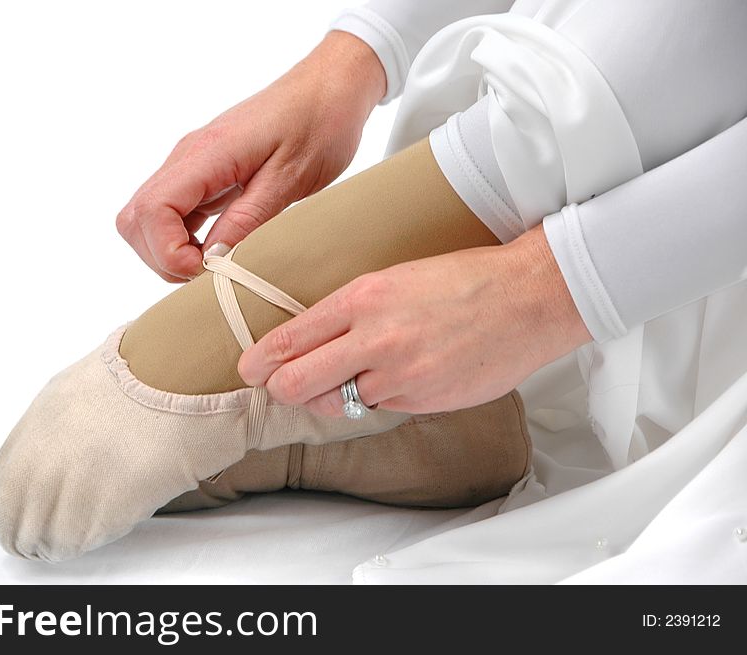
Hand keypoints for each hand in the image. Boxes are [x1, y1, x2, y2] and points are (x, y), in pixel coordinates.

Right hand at [116, 31, 386, 281]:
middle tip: (205, 272)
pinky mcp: (203, 172)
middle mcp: (188, 156)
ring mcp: (192, 163)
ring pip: (146, 216)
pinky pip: (171, 210)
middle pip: (136, 217)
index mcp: (207, 154)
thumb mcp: (290, 180)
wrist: (329, 86)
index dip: (167, 251)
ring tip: (210, 264)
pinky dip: (180, 237)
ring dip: (168, 249)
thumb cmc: (318, 126)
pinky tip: (213, 248)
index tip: (203, 269)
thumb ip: (247, 219)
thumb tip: (211, 259)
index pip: (151, 210)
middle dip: (162, 256)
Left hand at [238, 226, 591, 414]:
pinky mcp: (422, 400)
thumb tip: (317, 339)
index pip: (290, 338)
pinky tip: (396, 377)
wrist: (528, 297)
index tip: (249, 368)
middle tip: (279, 386)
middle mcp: (374, 339)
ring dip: (334, 394)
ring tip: (347, 378)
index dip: (261, 360)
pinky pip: (379, 407)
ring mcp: (399, 375)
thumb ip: (353, 311)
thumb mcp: (396, 278)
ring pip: (337, 402)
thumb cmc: (467, 280)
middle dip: (281, 388)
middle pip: (297, 383)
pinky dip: (377, 397)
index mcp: (363, 298)